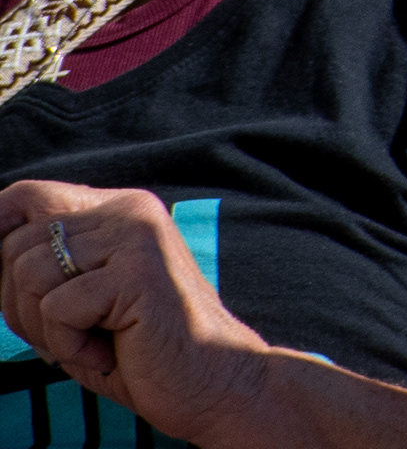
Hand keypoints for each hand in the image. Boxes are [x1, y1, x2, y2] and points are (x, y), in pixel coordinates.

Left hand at [0, 180, 281, 442]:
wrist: (213, 381)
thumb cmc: (139, 351)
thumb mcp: (81, 301)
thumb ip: (42, 270)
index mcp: (118, 210)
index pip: (28, 196)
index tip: (1, 285)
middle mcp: (129, 210)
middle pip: (17, 245)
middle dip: (19, 305)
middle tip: (70, 334)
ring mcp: (137, 236)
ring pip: (29, 275)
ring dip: (46, 328)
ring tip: (97, 340)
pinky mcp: (138, 272)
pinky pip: (57, 309)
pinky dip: (71, 345)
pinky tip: (113, 351)